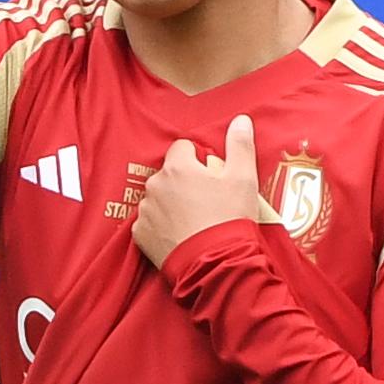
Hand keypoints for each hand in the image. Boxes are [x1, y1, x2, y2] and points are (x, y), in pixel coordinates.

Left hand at [132, 114, 259, 267]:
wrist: (215, 263)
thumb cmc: (229, 218)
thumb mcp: (243, 178)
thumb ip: (240, 145)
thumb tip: (241, 120)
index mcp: (177, 167)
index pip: (183, 148)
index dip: (198, 160)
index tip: (211, 176)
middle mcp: (155, 185)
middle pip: (169, 173)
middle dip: (184, 182)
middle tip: (206, 201)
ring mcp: (145, 210)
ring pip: (158, 197)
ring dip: (171, 203)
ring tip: (193, 221)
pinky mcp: (140, 234)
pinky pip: (149, 222)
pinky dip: (161, 226)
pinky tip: (180, 235)